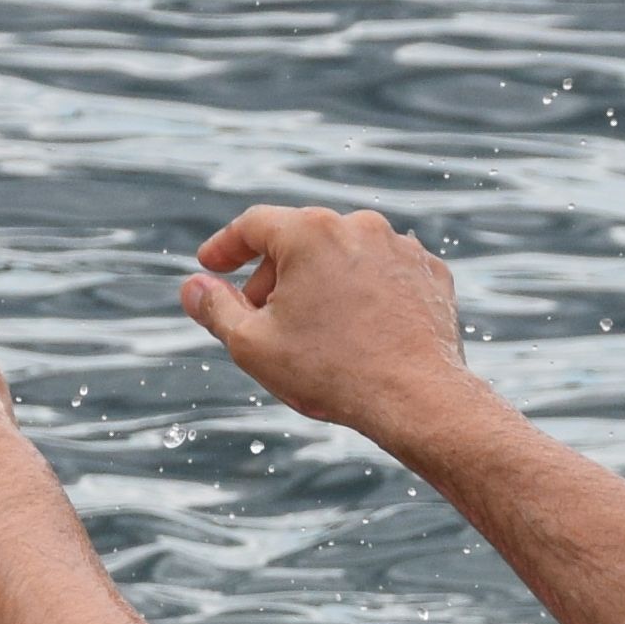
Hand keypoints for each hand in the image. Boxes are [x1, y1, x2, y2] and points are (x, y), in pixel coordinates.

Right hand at [183, 203, 472, 441]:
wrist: (418, 398)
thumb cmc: (332, 372)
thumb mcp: (253, 345)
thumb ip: (215, 309)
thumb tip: (193, 287)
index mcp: (310, 232)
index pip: (253, 225)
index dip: (225, 246)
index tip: (210, 266)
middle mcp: (359, 226)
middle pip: (300, 240)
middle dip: (273, 276)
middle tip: (260, 318)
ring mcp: (401, 247)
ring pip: (345, 256)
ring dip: (321, 283)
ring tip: (313, 329)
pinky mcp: (431, 272)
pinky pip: (384, 274)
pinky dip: (364, 294)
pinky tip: (357, 330)